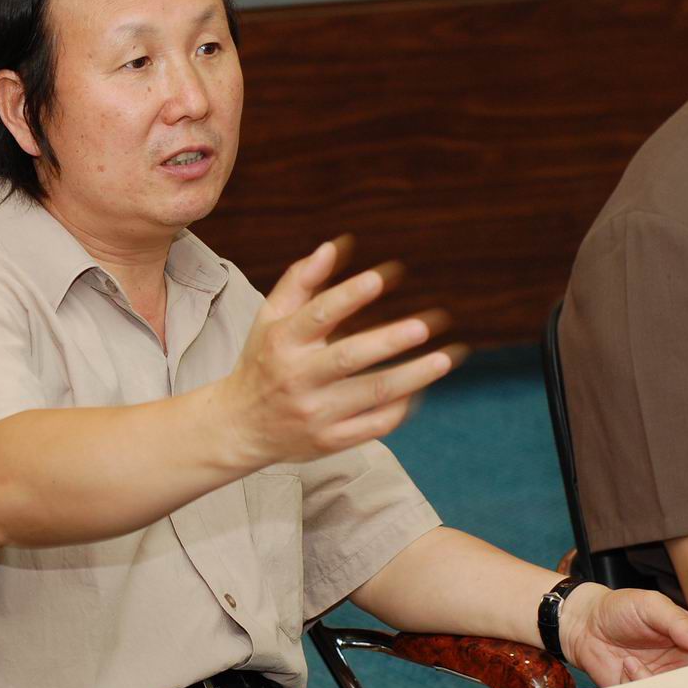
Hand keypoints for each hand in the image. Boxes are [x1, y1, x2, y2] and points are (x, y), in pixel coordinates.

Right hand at [214, 237, 458, 467]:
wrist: (240, 427)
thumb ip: (300, 281)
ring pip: (371, 394)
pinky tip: (422, 386)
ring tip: (446, 358)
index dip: (348, 295)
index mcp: (282, 342)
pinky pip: (375, 424)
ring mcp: (316, 413)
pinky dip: (402, 406)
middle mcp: (298, 378)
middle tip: (425, 325)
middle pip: (348, 357)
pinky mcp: (331, 440)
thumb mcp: (269, 318)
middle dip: (389, 341)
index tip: (380, 278)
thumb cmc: (262, 361)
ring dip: (413, 376)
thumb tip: (334, 246)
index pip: (317, 315)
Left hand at [560, 583, 687, 685]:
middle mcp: (682, 665)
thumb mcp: (650, 604)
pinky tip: (625, 665)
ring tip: (633, 662)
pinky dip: (638, 685)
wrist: (584, 624)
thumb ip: (676, 621)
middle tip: (678, 679)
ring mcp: (662, 680)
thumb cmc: (620, 609)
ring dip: (659, 685)